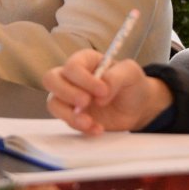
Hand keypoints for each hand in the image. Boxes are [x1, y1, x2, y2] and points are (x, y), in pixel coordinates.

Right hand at [42, 49, 171, 134]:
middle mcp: (73, 77)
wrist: (137, 108)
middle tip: (86, 102)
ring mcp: (70, 97)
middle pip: (51, 79)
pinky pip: (66, 122)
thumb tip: (100, 94)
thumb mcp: (131, 73)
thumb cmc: (132, 84)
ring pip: (53, 103)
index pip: (72, 66)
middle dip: (67, 93)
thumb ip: (115, 77)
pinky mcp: (72, 115)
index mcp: (85, 60)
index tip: (102, 90)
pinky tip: (98, 129)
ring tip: (89, 122)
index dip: (83, 79)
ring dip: (69, 115)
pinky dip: (80, 127)